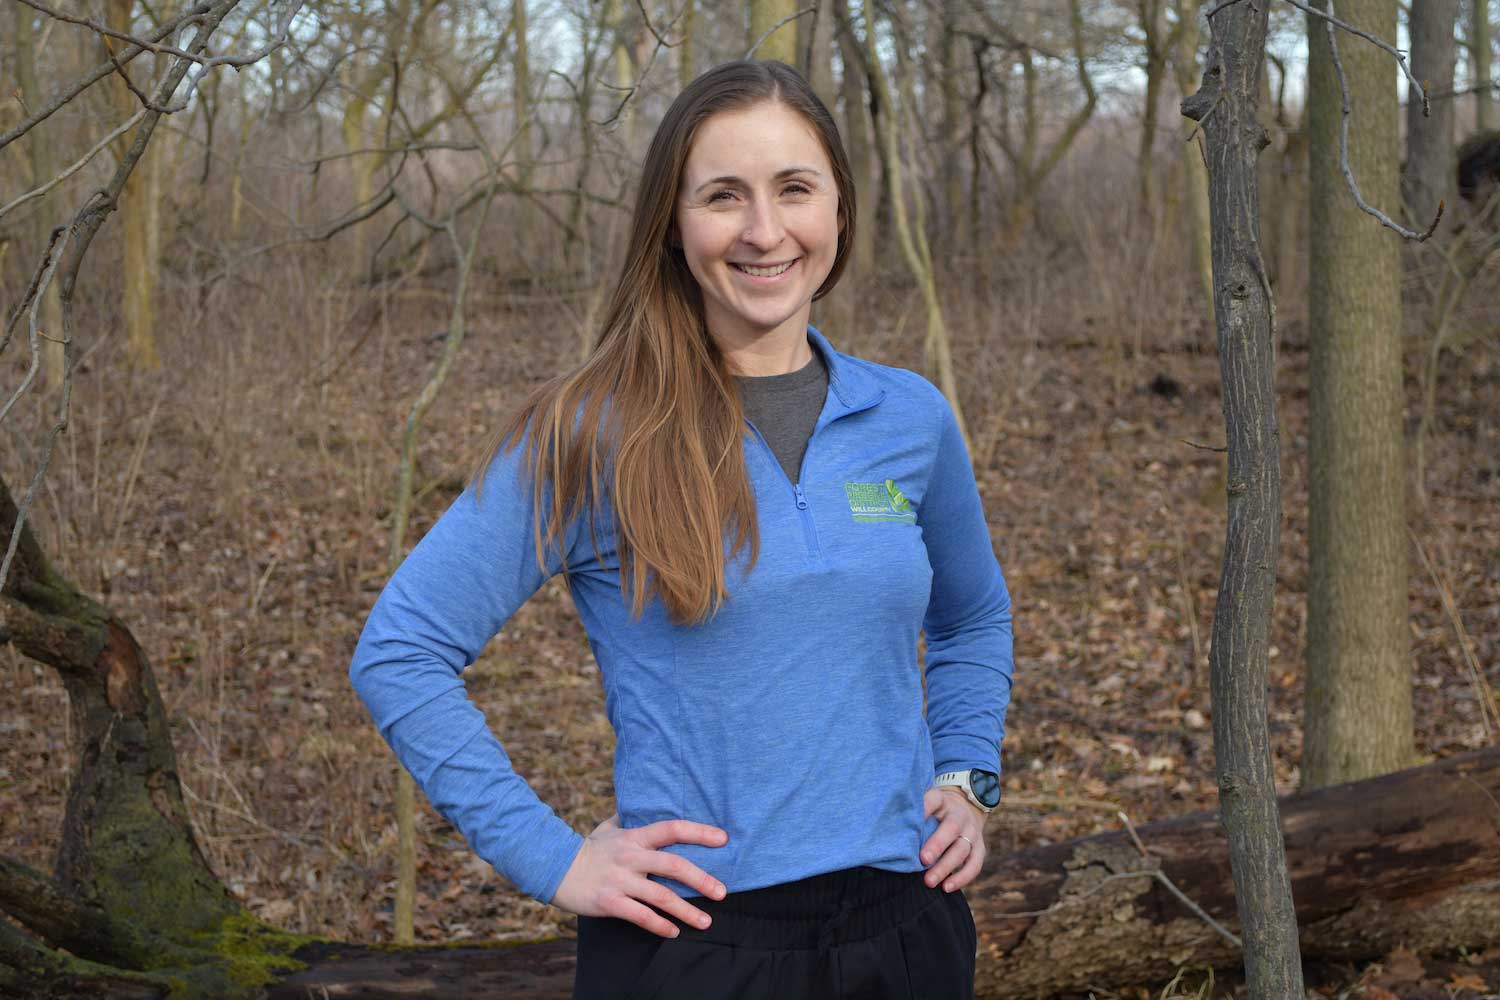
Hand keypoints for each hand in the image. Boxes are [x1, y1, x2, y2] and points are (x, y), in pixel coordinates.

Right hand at [552, 812, 729, 938]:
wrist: (555, 868)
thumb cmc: (589, 848)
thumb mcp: (610, 827)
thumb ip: (631, 817)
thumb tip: (647, 803)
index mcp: (634, 837)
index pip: (672, 828)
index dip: (699, 832)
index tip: (723, 839)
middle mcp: (631, 857)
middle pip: (674, 866)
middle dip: (701, 880)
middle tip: (722, 892)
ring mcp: (620, 880)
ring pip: (661, 896)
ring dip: (686, 911)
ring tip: (706, 921)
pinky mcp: (609, 902)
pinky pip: (640, 916)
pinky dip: (660, 925)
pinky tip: (673, 932)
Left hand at [919, 787, 986, 892]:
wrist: (964, 808)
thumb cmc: (934, 811)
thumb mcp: (925, 803)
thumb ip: (912, 812)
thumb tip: (890, 827)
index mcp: (943, 800)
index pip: (934, 800)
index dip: (924, 809)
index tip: (911, 821)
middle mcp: (960, 815)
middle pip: (952, 828)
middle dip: (937, 845)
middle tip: (922, 859)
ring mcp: (972, 832)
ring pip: (962, 850)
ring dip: (946, 867)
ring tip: (929, 881)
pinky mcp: (979, 848)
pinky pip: (974, 865)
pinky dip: (962, 878)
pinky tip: (946, 887)